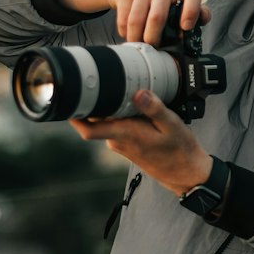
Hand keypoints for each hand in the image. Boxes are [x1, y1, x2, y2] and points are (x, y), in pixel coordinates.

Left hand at [69, 90, 212, 196]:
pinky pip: (114, 126)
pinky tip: (133, 105)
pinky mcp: (126, 144)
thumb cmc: (180, 151)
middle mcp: (117, 140)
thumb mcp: (172, 125)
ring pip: (104, 121)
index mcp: (125, 133)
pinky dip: (118, 114)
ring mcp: (120, 143)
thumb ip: (154, 108)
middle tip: (98, 79)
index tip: (69, 94)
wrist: (185, 173)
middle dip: (92, 101)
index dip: (74, 113)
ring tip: (121, 88)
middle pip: (93, 119)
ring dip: (108, 106)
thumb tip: (139, 93)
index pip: (87, 128)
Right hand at [105, 0, 210, 45]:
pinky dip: (125, 31)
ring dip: (136, 38)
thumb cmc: (160, 0)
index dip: (191, 10)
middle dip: (153, 39)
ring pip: (137, 20)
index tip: (185, 27)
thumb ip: (195, 14)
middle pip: (157, 17)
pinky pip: (124, 17)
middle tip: (152, 48)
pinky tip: (128, 33)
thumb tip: (200, 25)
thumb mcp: (179, 5)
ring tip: (138, 44)